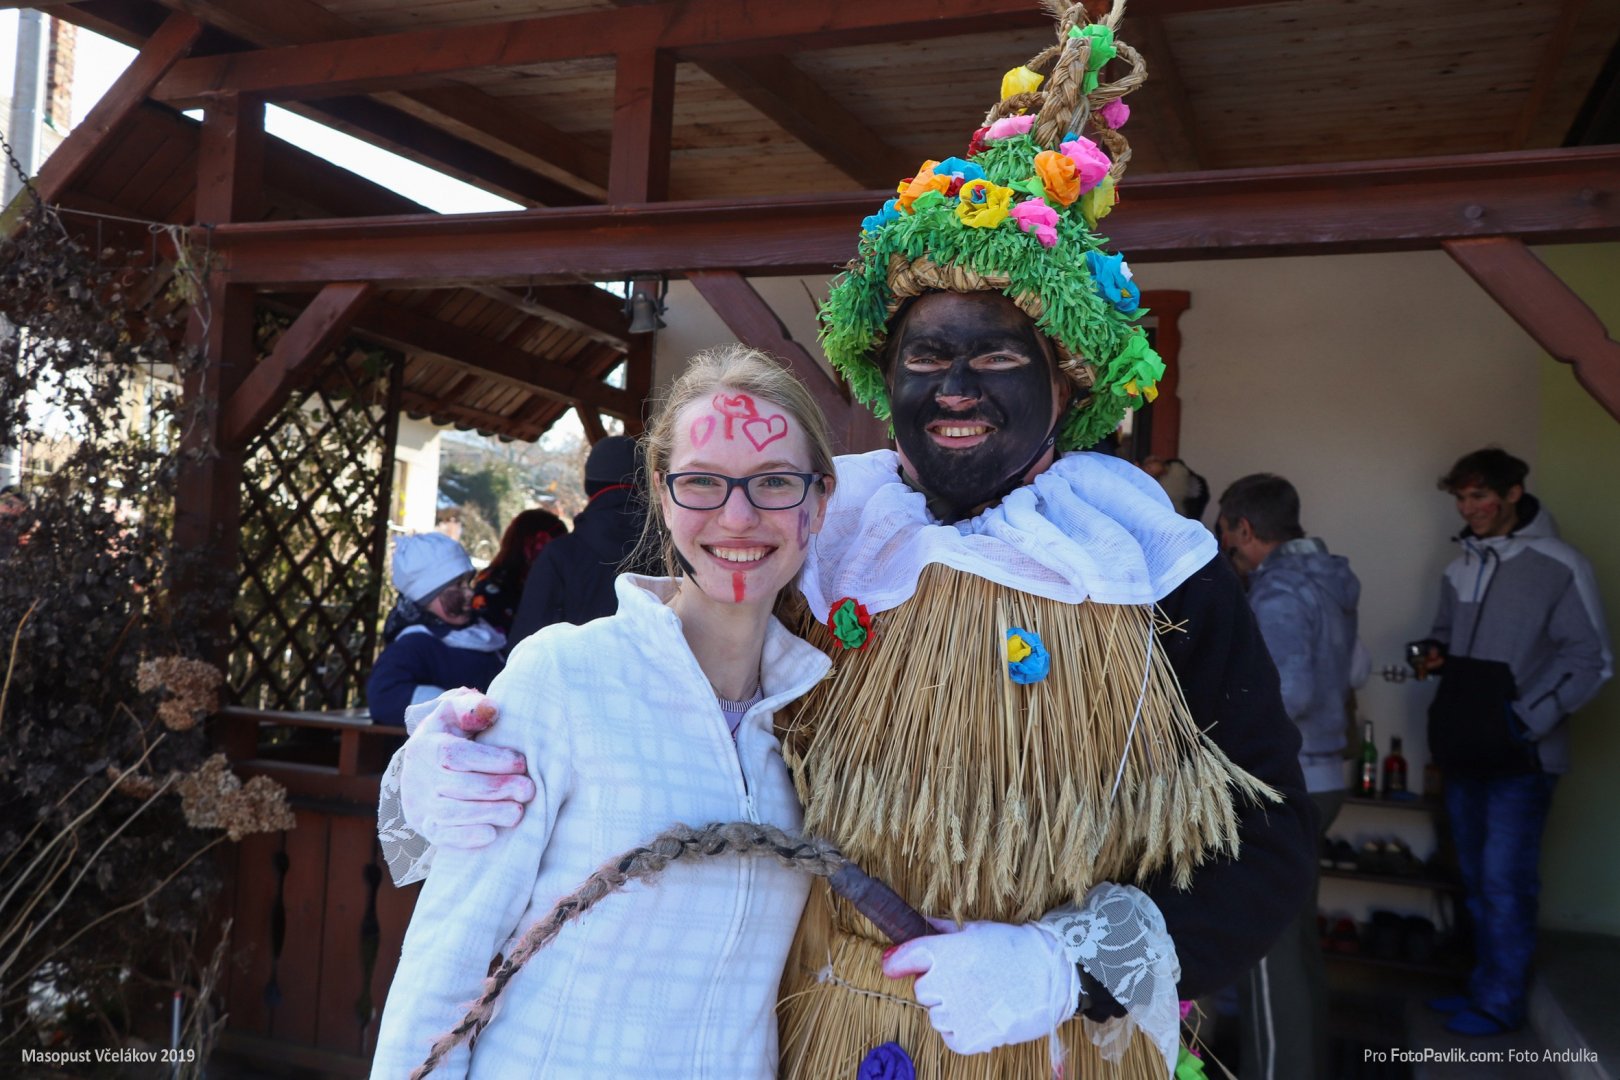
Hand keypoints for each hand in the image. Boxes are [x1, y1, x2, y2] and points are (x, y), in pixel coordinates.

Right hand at [399, 688, 534, 847]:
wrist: (425, 765)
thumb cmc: (451, 734)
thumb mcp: (456, 713)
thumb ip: (471, 707)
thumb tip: (490, 709)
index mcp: (426, 745)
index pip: (456, 755)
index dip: (491, 760)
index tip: (521, 762)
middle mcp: (417, 776)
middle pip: (457, 786)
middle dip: (497, 788)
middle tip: (528, 790)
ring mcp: (418, 804)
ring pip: (451, 814)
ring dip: (487, 814)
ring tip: (517, 813)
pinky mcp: (424, 826)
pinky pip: (441, 836)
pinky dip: (466, 837)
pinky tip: (492, 834)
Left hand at [881, 918, 1078, 1054]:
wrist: (1050, 978)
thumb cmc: (1014, 949)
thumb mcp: (977, 929)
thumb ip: (943, 929)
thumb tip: (920, 922)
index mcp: (943, 953)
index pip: (904, 958)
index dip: (898, 962)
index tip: (894, 965)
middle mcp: (942, 984)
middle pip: (922, 990)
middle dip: (937, 986)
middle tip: (965, 980)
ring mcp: (953, 1014)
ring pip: (936, 1015)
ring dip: (950, 1009)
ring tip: (980, 998)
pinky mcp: (965, 1039)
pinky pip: (950, 1036)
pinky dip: (962, 1030)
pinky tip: (983, 1015)